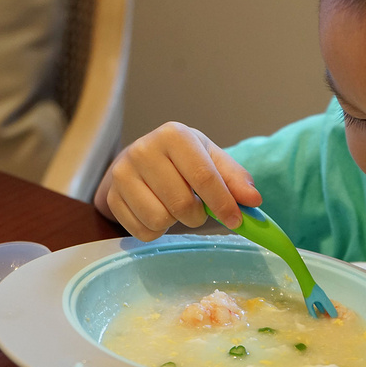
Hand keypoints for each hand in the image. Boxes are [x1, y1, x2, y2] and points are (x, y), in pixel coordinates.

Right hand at [94, 122, 261, 240]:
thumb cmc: (184, 160)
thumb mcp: (212, 159)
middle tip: (199, 211)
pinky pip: (142, 231)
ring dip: (175, 223)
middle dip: (198, 216)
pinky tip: (157, 213)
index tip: (236, 220)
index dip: (223, 203)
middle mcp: (143, 149)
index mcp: (174, 135)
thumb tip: (253, 201)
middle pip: (181, 203)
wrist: (141, 159)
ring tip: (175, 208)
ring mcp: (122, 174)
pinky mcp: (111, 197)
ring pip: (159, 219)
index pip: (204, 176)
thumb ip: (235, 179)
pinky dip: (157, 231)